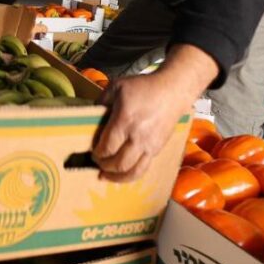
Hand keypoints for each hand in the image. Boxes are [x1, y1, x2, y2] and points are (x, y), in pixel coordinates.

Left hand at [92, 44, 218, 181]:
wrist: (173, 91)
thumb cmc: (143, 87)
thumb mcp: (117, 86)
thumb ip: (101, 101)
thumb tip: (90, 115)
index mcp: (124, 121)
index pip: (107, 147)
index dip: (97, 154)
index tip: (92, 152)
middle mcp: (137, 137)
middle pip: (118, 163)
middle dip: (104, 167)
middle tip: (97, 162)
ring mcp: (150, 145)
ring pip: (132, 172)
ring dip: (117, 177)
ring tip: (106, 176)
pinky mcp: (158, 149)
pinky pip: (144, 168)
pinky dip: (131, 175)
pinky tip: (123, 172)